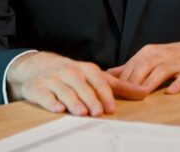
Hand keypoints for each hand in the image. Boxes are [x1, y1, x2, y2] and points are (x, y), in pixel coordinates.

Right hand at [6, 52, 149, 115]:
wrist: (36, 66)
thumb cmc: (70, 74)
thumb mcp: (93, 76)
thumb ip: (119, 86)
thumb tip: (144, 92)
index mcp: (84, 69)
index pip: (97, 79)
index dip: (104, 93)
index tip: (111, 108)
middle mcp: (69, 72)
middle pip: (81, 85)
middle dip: (90, 98)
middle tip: (98, 112)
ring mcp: (52, 79)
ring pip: (63, 90)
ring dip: (72, 101)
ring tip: (81, 113)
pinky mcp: (37, 88)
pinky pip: (44, 94)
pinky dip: (50, 101)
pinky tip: (57, 108)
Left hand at [108, 30, 179, 94]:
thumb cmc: (177, 57)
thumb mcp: (153, 57)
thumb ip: (132, 66)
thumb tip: (110, 74)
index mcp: (150, 52)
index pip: (131, 66)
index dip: (120, 79)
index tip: (111, 93)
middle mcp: (162, 55)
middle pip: (143, 67)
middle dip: (132, 81)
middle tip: (122, 97)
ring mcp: (178, 63)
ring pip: (161, 71)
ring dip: (150, 82)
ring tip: (141, 94)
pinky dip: (177, 85)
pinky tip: (170, 93)